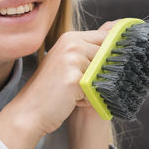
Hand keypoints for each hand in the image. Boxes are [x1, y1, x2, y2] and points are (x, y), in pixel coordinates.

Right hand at [0, 22, 116, 148]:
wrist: (29, 111)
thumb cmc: (50, 90)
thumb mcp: (68, 64)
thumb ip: (89, 53)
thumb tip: (118, 41)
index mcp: (70, 38)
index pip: (106, 38)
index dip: (112, 54)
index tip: (111, 67)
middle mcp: (72, 43)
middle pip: (108, 55)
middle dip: (103, 74)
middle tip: (82, 86)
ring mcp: (72, 59)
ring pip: (104, 73)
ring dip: (95, 88)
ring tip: (74, 94)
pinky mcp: (74, 78)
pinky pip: (96, 88)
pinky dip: (89, 99)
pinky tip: (72, 101)